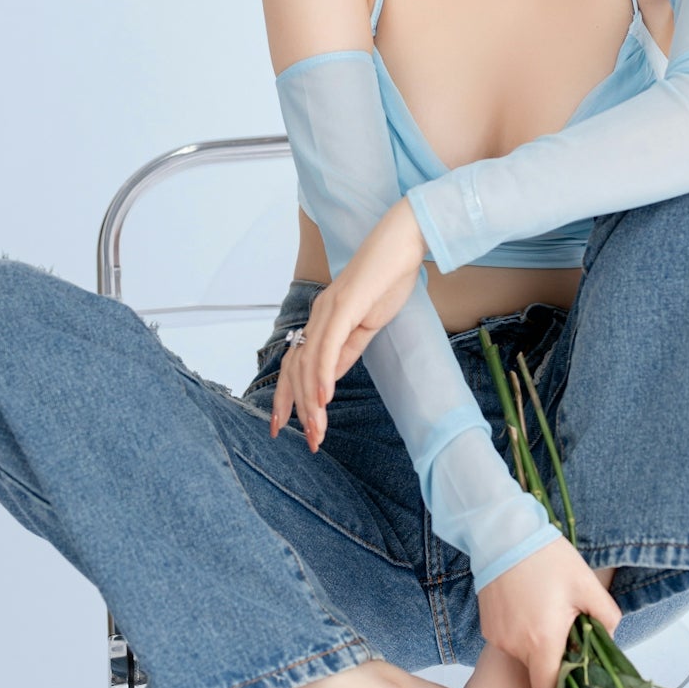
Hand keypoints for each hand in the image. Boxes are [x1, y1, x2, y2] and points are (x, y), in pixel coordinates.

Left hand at [269, 198, 427, 451]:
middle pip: (295, 369)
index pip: (296, 365)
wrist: (401, 246)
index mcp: (322, 321)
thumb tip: (328, 380)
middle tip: (309, 441)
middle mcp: (317, 316)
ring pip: (309, 363)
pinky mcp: (343, 306)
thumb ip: (346, 351)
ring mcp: (328, 310)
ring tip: (317, 430)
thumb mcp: (366, 325)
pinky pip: (328, 346)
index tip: (286, 427)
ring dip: (311, 401)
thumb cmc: (388, 280)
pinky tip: (324, 398)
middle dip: (297, 409)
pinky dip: (322, 374)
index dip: (288, 398)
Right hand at [476, 535, 622, 687]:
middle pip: (538, 672)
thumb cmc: (548, 559)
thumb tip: (608, 639)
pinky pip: (510, 642)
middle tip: (565, 629)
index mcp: (543, 640)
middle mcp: (516, 646)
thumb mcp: (587, 584)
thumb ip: (607, 618)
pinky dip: (521, 633)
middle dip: (554, 660)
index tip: (574, 675)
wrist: (504, 535)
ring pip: (524, 656)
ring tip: (545, 610)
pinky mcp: (487, 628)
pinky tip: (527, 605)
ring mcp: (498, 638)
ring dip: (537, 644)